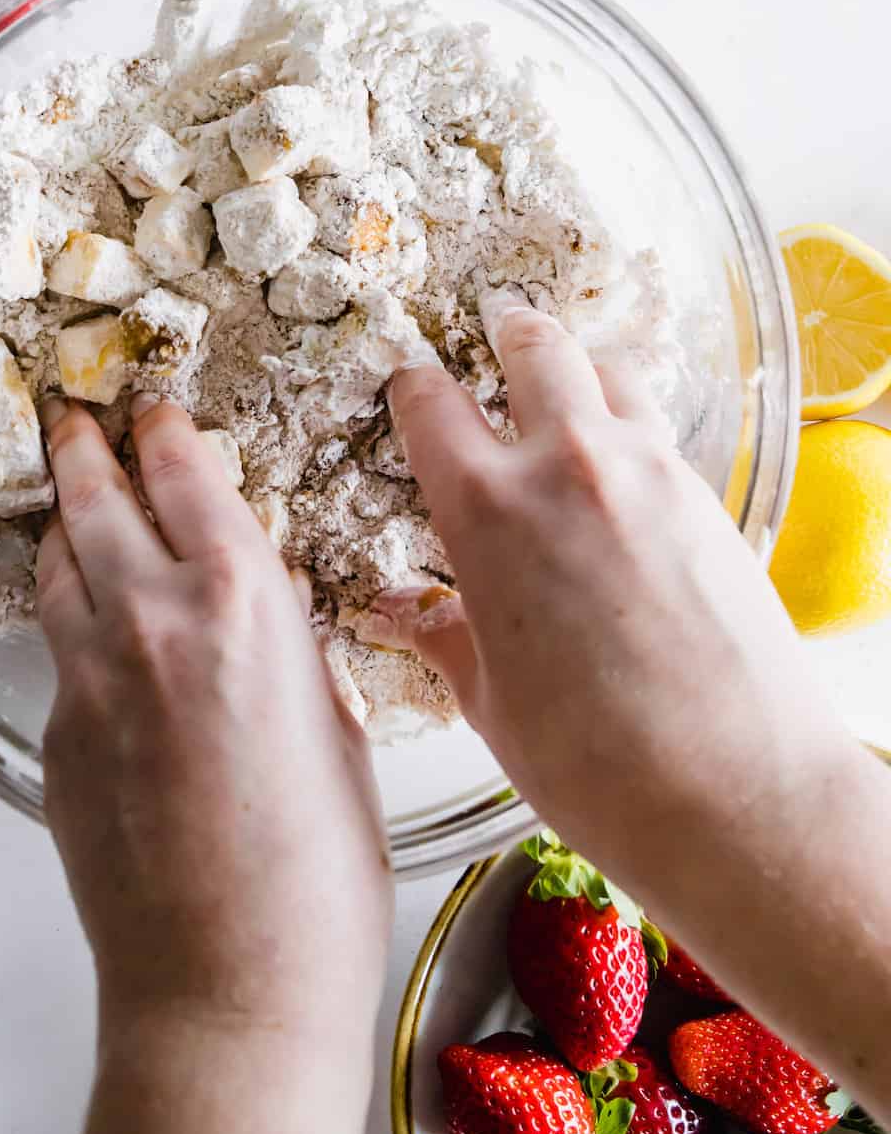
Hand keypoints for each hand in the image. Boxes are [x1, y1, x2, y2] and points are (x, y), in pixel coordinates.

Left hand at [36, 393, 391, 1043]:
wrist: (229, 983)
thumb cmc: (318, 872)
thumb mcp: (335, 730)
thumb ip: (289, 653)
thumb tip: (265, 623)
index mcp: (241, 602)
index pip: (185, 476)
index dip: (165, 434)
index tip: (155, 412)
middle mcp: (151, 620)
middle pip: (96, 503)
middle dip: (84, 452)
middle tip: (73, 421)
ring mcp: (89, 679)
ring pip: (58, 570)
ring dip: (64, 526)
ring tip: (69, 504)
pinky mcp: (55, 737)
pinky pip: (59, 650)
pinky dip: (70, 618)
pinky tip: (89, 625)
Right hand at [364, 299, 890, 1131]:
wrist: (739, 797)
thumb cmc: (599, 767)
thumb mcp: (492, 703)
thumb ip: (442, 636)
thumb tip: (395, 614)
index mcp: (488, 510)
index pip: (429, 402)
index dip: (411, 388)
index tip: (408, 392)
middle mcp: (570, 466)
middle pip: (533, 344)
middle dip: (505, 335)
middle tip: (491, 343)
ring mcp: (651, 473)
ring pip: (608, 371)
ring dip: (577, 373)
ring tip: (561, 403)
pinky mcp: (710, 498)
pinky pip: (658, 430)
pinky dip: (629, 428)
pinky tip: (617, 478)